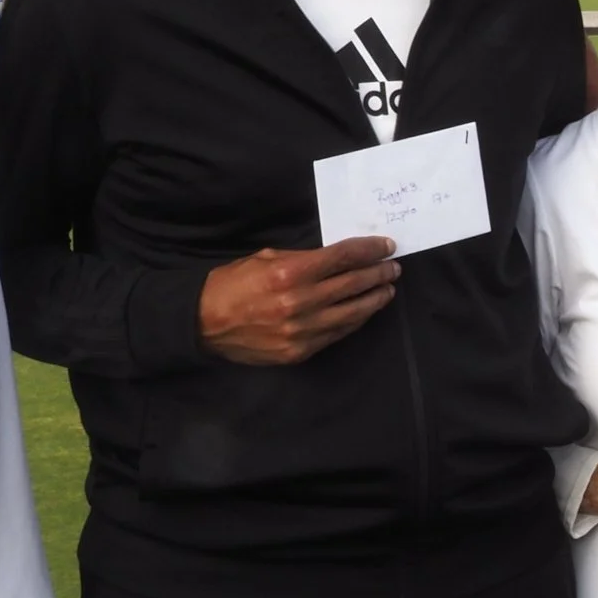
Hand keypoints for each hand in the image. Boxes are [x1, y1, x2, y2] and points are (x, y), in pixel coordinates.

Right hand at [198, 238, 399, 365]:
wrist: (204, 324)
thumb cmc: (232, 284)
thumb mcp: (265, 258)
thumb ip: (303, 259)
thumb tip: (337, 258)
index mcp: (290, 273)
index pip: (343, 258)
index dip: (370, 250)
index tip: (387, 246)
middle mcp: (300, 303)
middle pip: (353, 285)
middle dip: (378, 274)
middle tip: (394, 268)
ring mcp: (302, 331)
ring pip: (352, 314)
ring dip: (374, 300)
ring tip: (387, 290)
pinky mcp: (300, 352)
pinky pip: (337, 334)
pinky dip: (355, 321)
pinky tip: (365, 311)